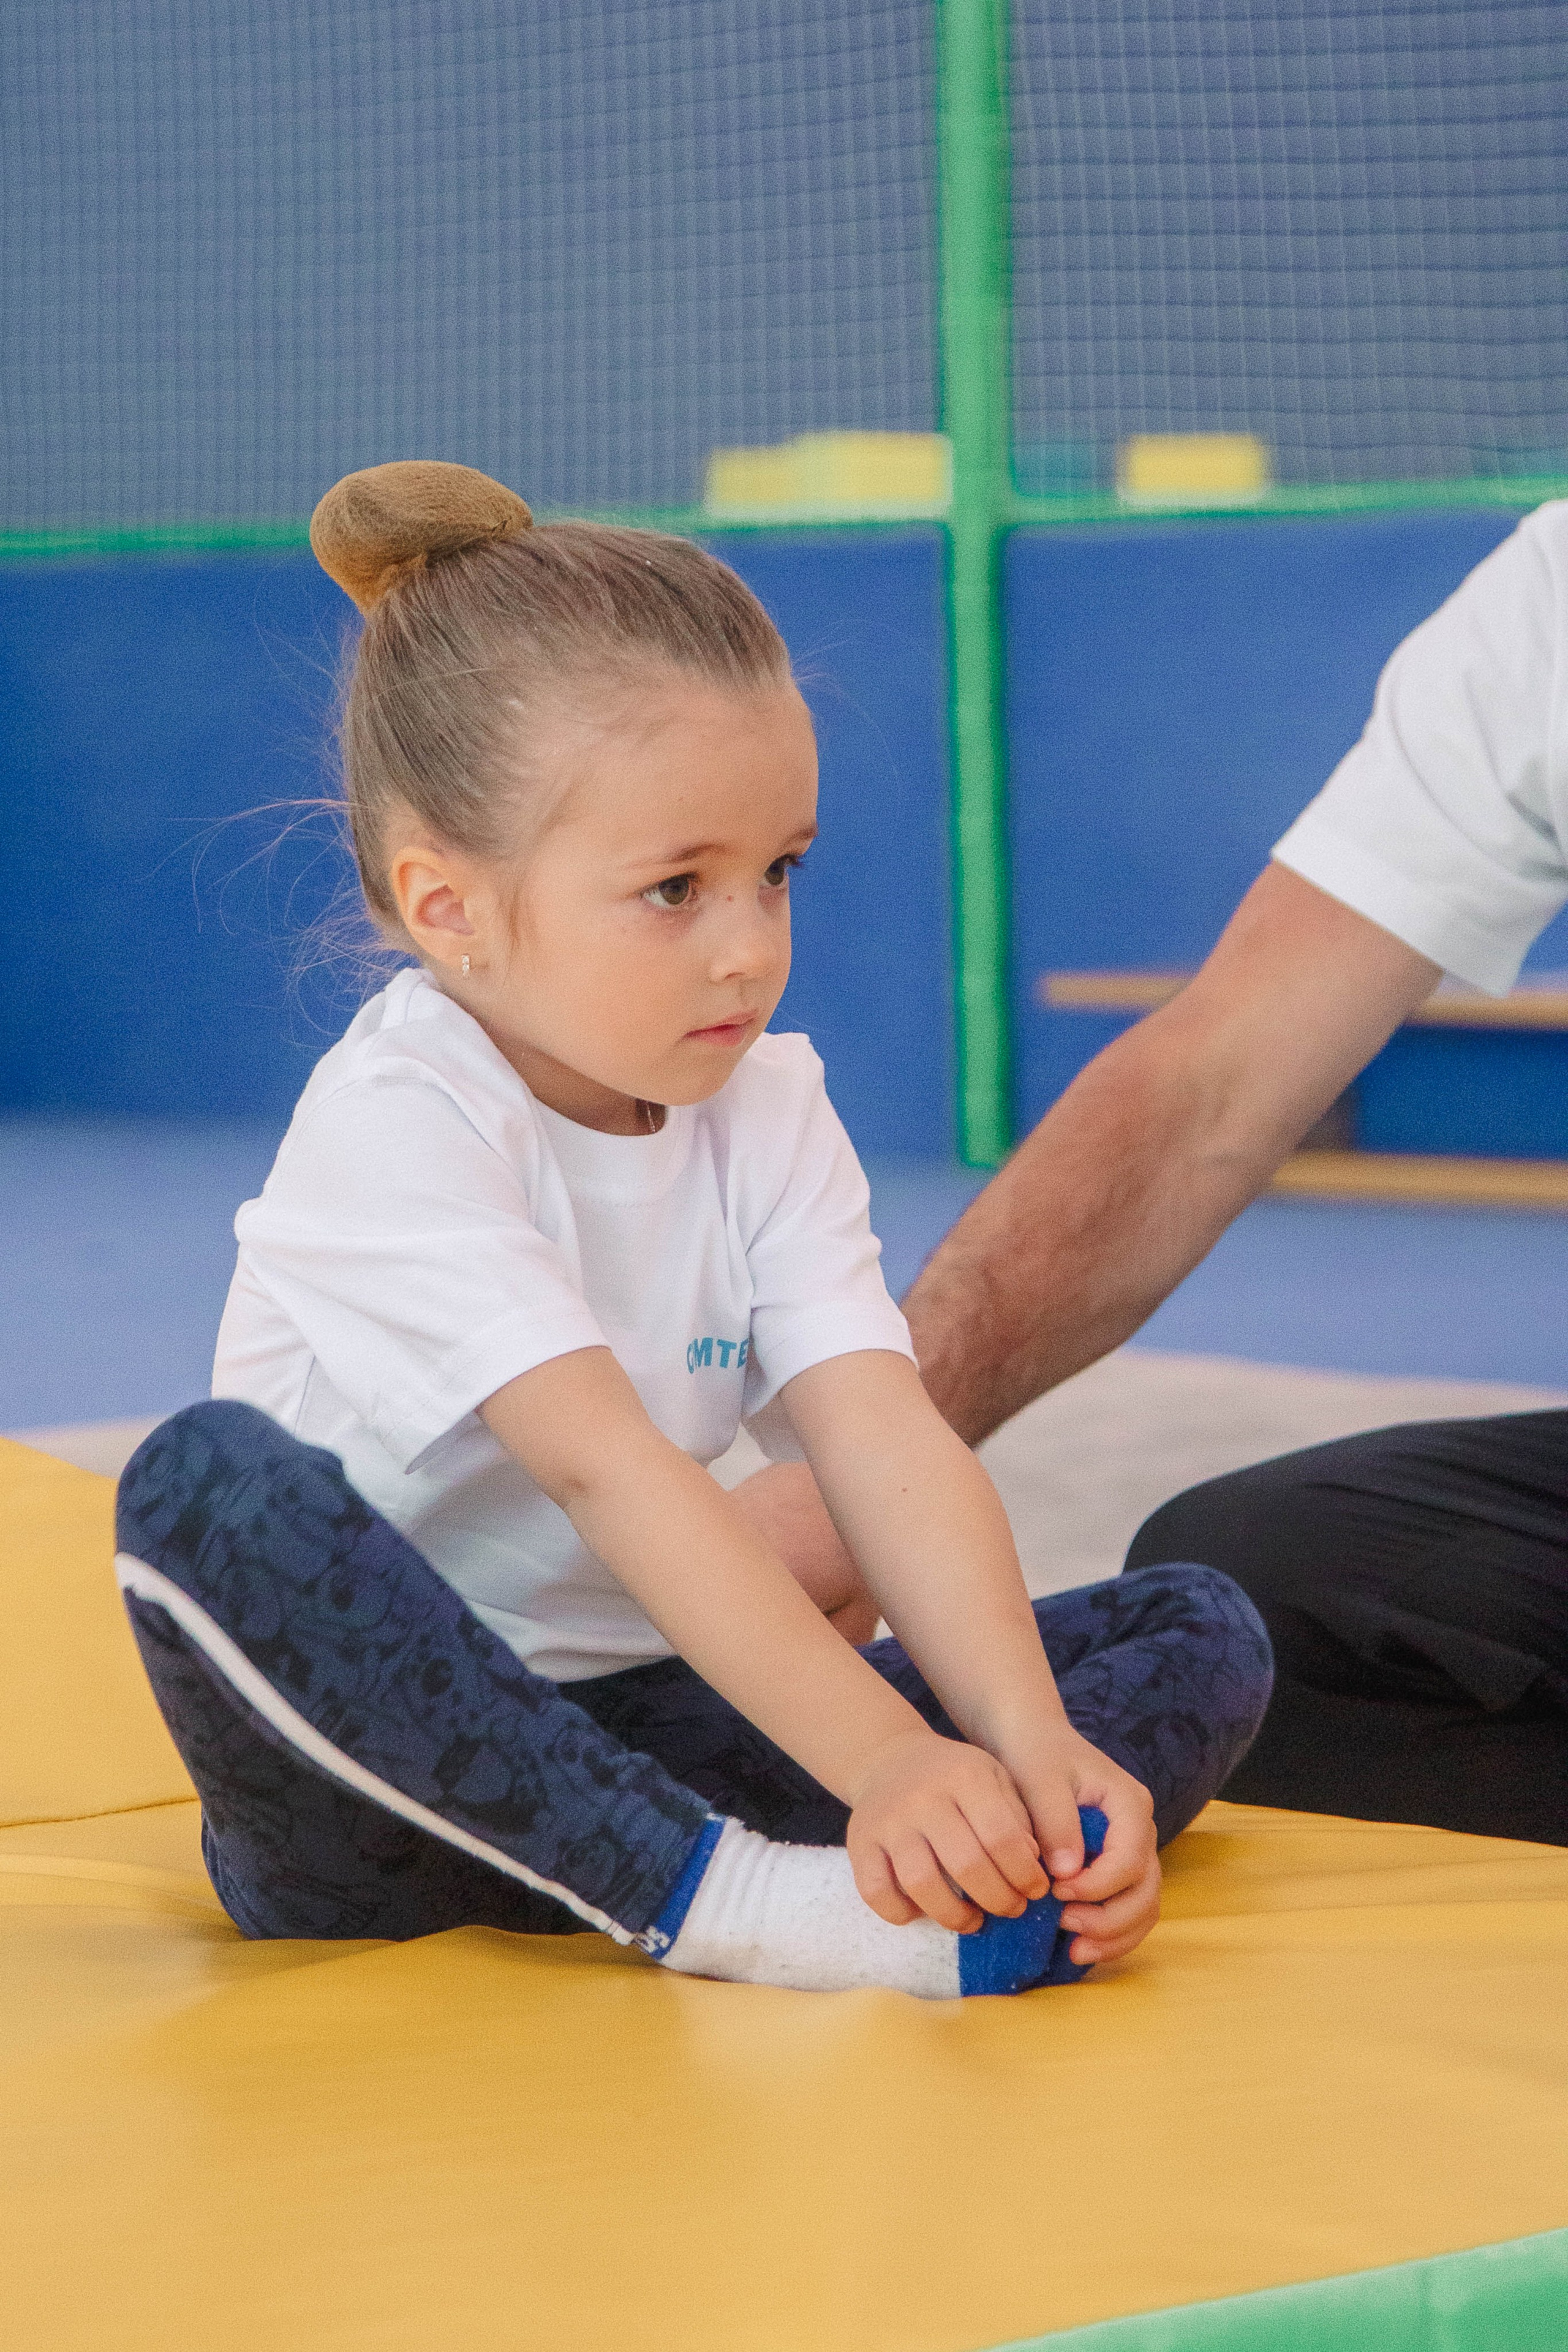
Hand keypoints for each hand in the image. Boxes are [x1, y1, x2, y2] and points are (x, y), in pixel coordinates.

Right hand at [845, 1730, 1051, 1931]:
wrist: (888, 1759)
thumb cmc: (954, 1777)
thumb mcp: (994, 1779)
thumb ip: (1018, 1818)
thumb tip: (1033, 1865)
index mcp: (965, 1776)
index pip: (1002, 1836)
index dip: (1025, 1874)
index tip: (1036, 1890)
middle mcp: (923, 1796)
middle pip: (966, 1865)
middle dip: (999, 1900)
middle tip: (1011, 1909)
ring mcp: (887, 1821)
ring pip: (921, 1883)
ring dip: (955, 1915)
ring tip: (973, 1920)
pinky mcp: (859, 1842)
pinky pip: (876, 1892)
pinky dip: (902, 1913)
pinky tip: (924, 1911)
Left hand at [999, 1722, 1160, 1965]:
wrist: (1032, 1741)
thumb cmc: (1035, 1754)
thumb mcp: (1039, 1778)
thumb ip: (1056, 1821)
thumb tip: (1067, 1874)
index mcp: (1129, 1804)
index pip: (1130, 1858)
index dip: (1098, 1884)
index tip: (1056, 1890)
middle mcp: (1139, 1831)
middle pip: (1146, 1890)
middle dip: (1110, 1919)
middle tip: (1065, 1926)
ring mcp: (1132, 1851)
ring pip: (1143, 1907)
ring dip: (1114, 1936)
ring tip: (1074, 1950)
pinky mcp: (1116, 1868)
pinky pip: (1126, 1909)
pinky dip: (1109, 1934)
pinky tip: (1076, 1947)